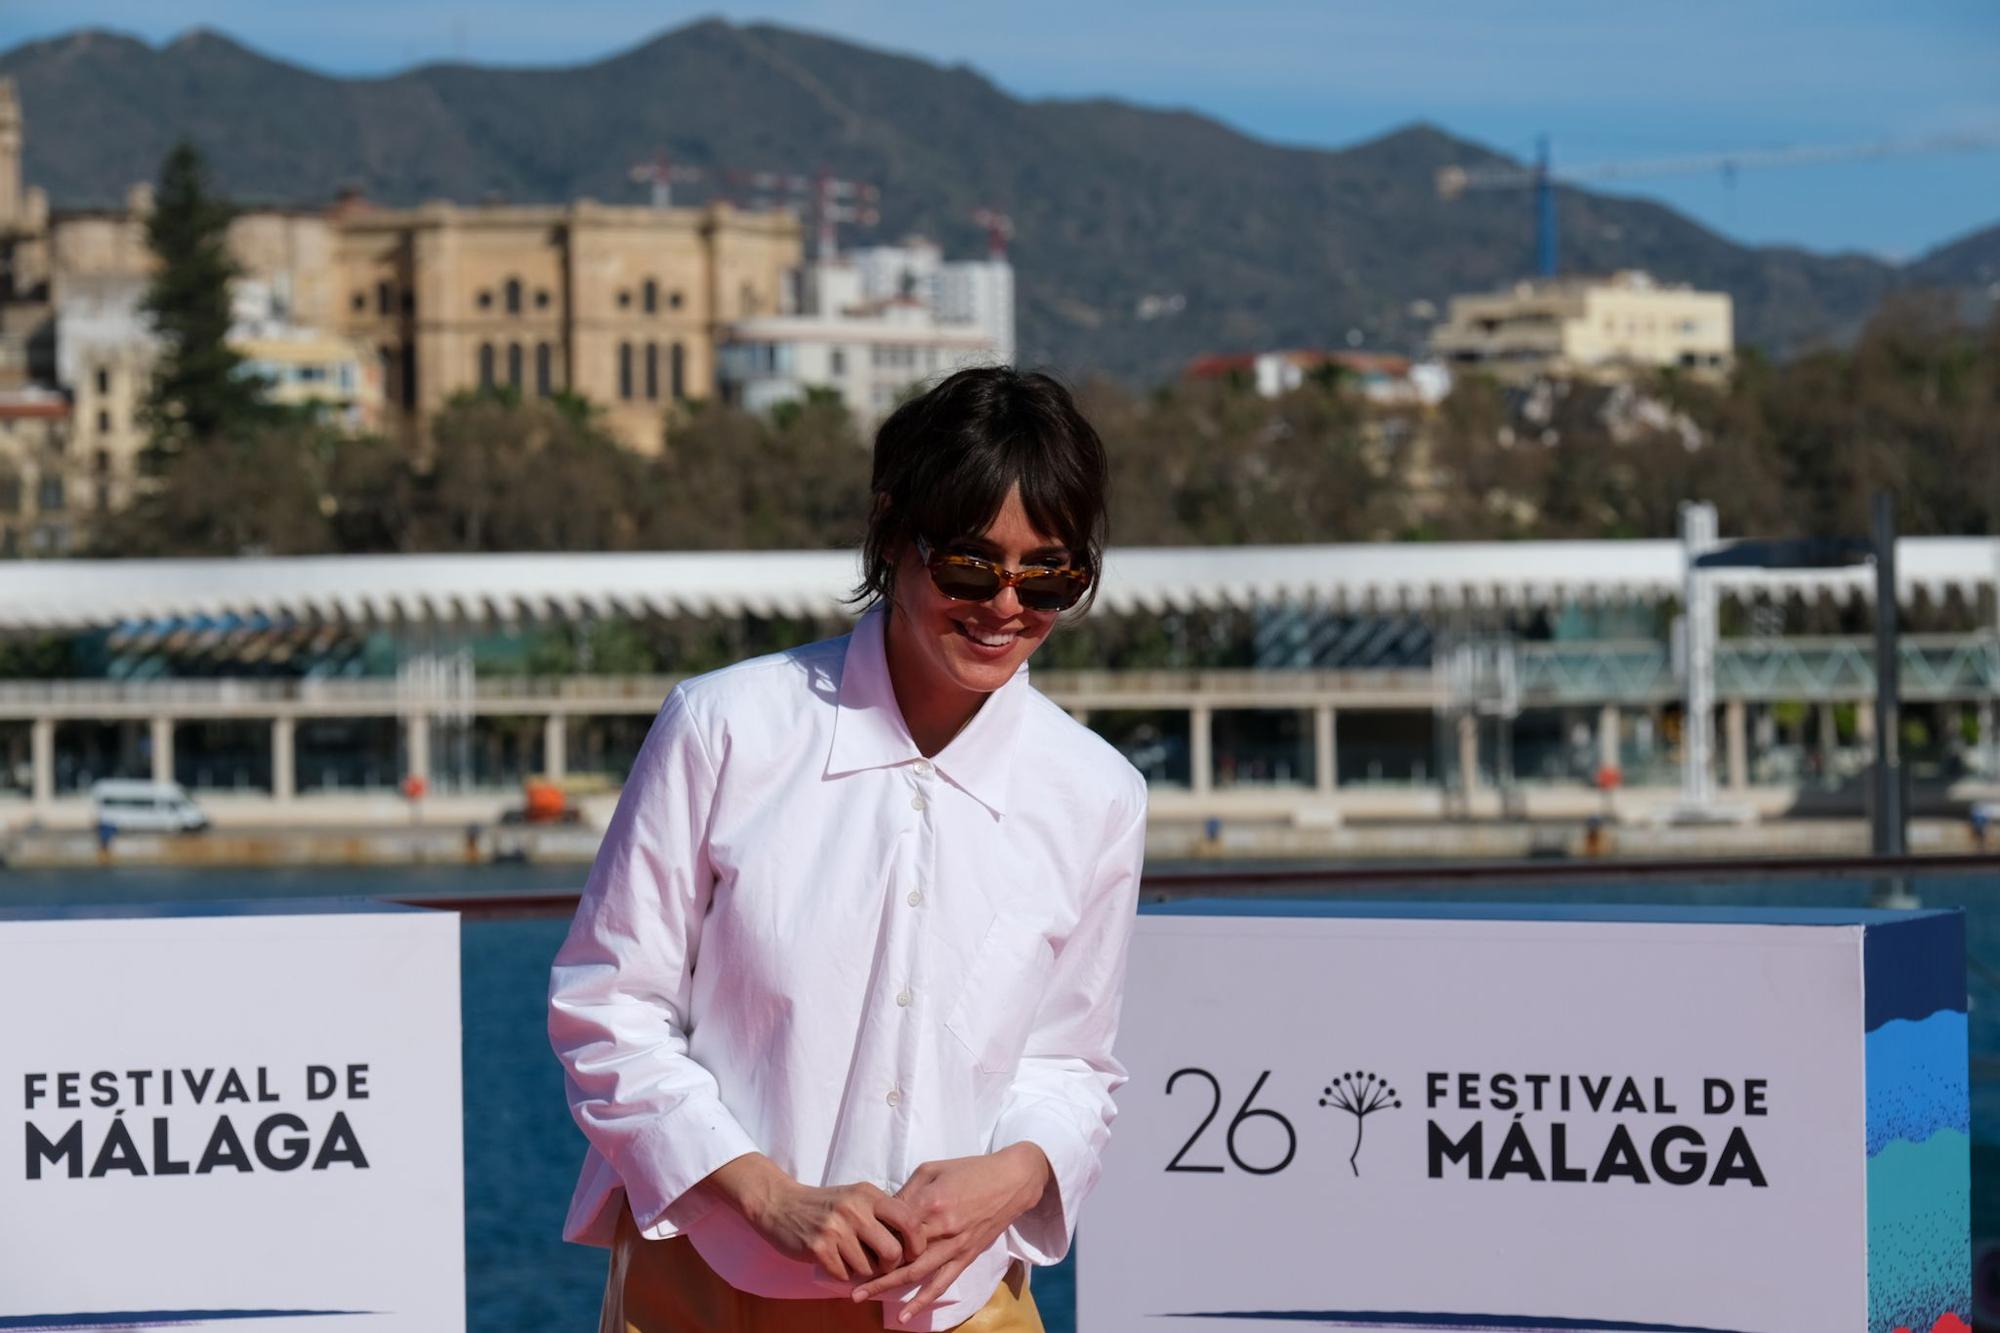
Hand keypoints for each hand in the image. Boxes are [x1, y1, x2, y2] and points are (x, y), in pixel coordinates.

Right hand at [698, 1153, 926, 1282]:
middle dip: (890, 1265)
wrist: (780, 1203)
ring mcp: (836, 1228)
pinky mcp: (818, 1247)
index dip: (917, 1242)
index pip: (909, 1220)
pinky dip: (842, 1274)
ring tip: (851, 1258)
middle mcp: (854, 1209)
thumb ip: (881, 1214)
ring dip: (863, 1271)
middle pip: (893, 1252)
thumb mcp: (855, 1198)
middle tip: (881, 1264)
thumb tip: (912, 1244)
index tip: (912, 1253)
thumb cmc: (824, 1205)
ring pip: (868, 1269)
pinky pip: (845, 1276)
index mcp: (868, 1194)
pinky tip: (834, 1261)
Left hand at [850, 1144, 1050, 1321]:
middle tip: (846, 1282)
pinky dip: (922, 1300)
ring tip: (861, 1297)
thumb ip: (908, 1192)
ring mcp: (955, 1245)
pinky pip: (942, 1282)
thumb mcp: (932, 1169)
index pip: (892, 1226)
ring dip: (886, 1287)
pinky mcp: (966, 1256)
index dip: (872, 1234)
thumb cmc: (970, 1169)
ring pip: (915, 1273)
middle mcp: (941, 1227)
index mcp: (930, 1202)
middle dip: (871, 1270)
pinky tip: (905, 1314)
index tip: (853, 1241)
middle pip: (899, 1254)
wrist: (1011, 1180)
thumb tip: (886, 1212)